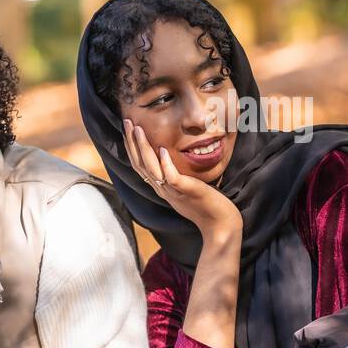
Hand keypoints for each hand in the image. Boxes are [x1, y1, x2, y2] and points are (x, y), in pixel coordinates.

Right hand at [123, 119, 240, 241]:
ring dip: (143, 149)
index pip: (140, 166)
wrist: (220, 225)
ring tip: (138, 130)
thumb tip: (171, 154)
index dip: (131, 148)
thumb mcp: (186, 187)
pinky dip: (166, 164)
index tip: (128, 129)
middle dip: (131, 143)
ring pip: (151, 170)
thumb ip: (177, 175)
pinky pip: (172, 178)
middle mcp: (163, 190)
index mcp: (161, 188)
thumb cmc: (207, 204)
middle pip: (140, 165)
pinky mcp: (187, 192)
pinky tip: (163, 150)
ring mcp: (174, 192)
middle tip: (126, 122)